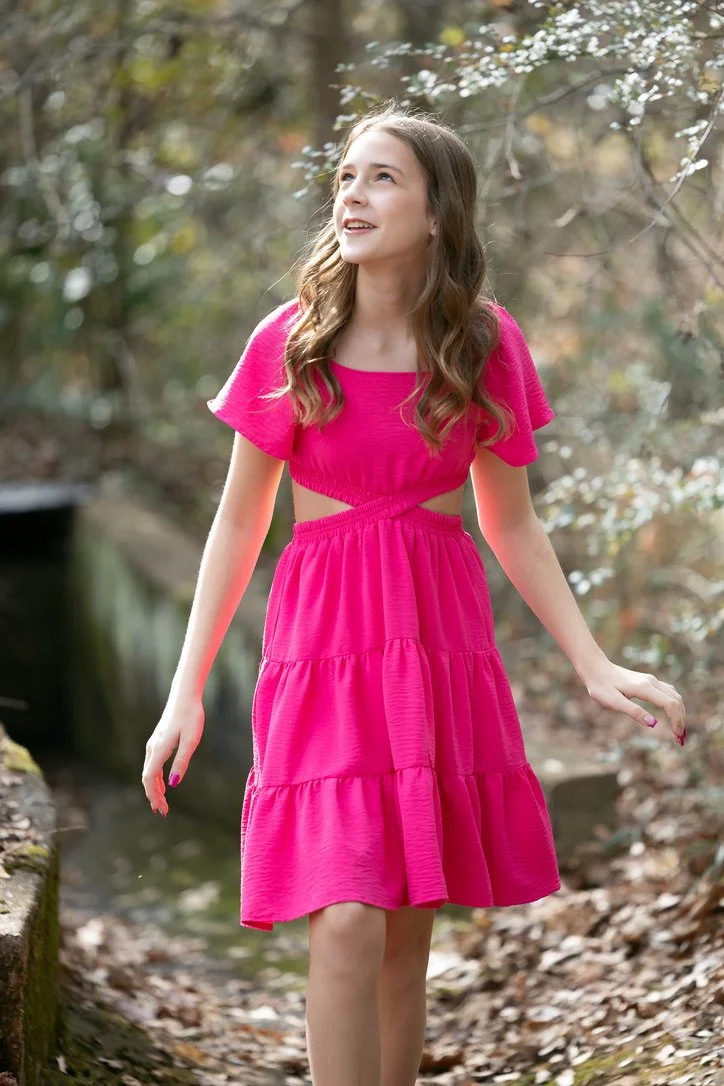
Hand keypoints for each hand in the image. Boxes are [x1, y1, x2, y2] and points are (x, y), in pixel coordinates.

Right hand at [141, 696, 204, 815]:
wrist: (185, 695)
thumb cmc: (191, 716)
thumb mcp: (191, 740)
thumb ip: (182, 762)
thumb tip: (173, 785)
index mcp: (159, 749)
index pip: (149, 778)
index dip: (154, 795)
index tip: (162, 809)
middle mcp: (152, 747)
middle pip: (147, 777)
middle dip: (153, 796)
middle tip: (162, 811)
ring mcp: (154, 743)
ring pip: (149, 771)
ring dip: (154, 788)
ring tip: (162, 802)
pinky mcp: (158, 740)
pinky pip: (152, 764)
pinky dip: (156, 777)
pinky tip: (164, 783)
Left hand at [582, 657, 686, 745]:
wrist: (595, 668)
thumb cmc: (601, 686)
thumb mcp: (613, 702)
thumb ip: (633, 711)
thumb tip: (654, 724)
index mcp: (645, 688)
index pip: (670, 705)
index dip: (677, 721)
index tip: (677, 738)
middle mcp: (652, 682)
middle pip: (676, 700)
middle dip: (681, 720)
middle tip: (680, 740)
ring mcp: (651, 680)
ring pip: (674, 696)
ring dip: (680, 713)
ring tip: (679, 731)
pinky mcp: (648, 681)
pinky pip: (669, 692)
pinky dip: (675, 705)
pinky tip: (673, 714)